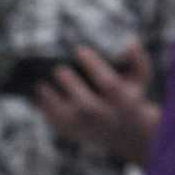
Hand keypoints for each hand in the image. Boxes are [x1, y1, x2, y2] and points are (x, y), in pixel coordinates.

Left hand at [35, 43, 157, 162]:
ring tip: (39, 83)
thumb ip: (138, 59)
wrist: (125, 131)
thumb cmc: (129, 95)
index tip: (79, 50)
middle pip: (85, 105)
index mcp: (123, 102)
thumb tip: (130, 41)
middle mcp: (106, 117)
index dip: (94, 65)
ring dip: (50, 100)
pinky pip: (56, 123)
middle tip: (57, 68)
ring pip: (66, 118)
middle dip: (70, 85)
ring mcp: (89, 128)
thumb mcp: (140, 78)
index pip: (109, 84)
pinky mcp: (74, 134)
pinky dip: (44, 110)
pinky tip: (35, 95)